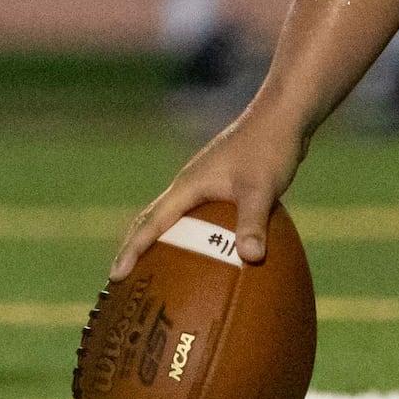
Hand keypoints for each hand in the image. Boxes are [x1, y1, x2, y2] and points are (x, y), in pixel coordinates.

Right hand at [111, 117, 304, 278]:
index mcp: (188, 186)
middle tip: (126, 282)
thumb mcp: (261, 188)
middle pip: (152, 222)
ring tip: (162, 276)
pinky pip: (200, 219)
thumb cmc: (269, 147)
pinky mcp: (222, 187)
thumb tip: (250, 258)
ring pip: (175, 220)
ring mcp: (205, 185)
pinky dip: (197, 240)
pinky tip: (214, 256)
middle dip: (136, 250)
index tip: (115, 277)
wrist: (284, 116)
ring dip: (163, 245)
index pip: (150, 223)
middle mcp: (190, 186)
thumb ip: (253, 222)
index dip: (131, 251)